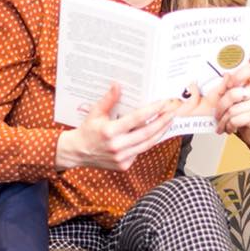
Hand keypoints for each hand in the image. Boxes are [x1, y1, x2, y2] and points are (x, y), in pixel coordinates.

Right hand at [56, 83, 177, 170]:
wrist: (77, 152)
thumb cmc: (87, 131)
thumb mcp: (95, 113)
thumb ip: (108, 100)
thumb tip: (118, 85)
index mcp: (109, 131)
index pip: (136, 119)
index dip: (152, 110)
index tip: (163, 103)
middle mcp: (117, 146)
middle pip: (147, 133)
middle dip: (162, 121)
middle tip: (172, 112)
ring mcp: (121, 158)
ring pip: (147, 144)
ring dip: (160, 132)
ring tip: (169, 121)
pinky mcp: (124, 165)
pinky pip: (140, 151)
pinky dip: (148, 142)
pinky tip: (155, 133)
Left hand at [215, 62, 249, 153]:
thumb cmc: (245, 112)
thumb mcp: (237, 98)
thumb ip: (230, 87)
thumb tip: (225, 75)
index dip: (237, 75)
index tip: (228, 85)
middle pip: (233, 94)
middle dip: (220, 107)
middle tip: (217, 114)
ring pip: (232, 110)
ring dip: (223, 120)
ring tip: (222, 124)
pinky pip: (236, 120)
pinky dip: (229, 126)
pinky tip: (230, 128)